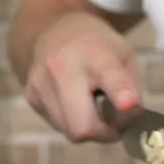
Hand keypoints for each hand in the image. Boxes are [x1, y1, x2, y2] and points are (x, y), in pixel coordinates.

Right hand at [25, 12, 140, 141]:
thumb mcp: (125, 55)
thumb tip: (130, 119)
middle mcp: (63, 68)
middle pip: (83, 126)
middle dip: (105, 134)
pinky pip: (59, 126)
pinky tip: (77, 103)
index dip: (120, 93)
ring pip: (71, 132)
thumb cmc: (98, 46)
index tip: (130, 103)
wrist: (52, 29)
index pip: (109, 76)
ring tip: (96, 107)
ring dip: (90, 129)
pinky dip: (74, 122)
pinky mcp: (31, 97)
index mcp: (96, 54)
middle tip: (116, 125)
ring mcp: (41, 84)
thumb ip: (132, 88)